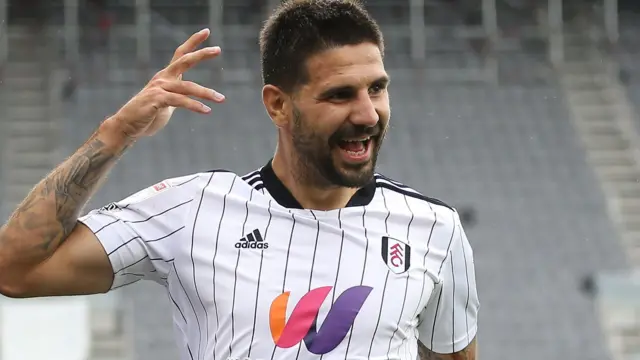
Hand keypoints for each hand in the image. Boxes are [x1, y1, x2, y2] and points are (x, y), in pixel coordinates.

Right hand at [110, 28, 224, 138]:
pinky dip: (195, 106)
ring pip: (188, 87)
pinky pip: (181, 101)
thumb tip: (189, 96)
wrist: (127, 126)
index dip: (193, 42)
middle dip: (201, 54)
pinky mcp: (157, 100)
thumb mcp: (167, 103)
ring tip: (221, 99)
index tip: (206, 31)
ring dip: (206, 93)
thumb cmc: (148, 115)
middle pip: (184, 61)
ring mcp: (159, 88)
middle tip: (218, 49)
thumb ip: (178, 96)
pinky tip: (207, 110)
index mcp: (166, 76)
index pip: (180, 54)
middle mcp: (162, 78)